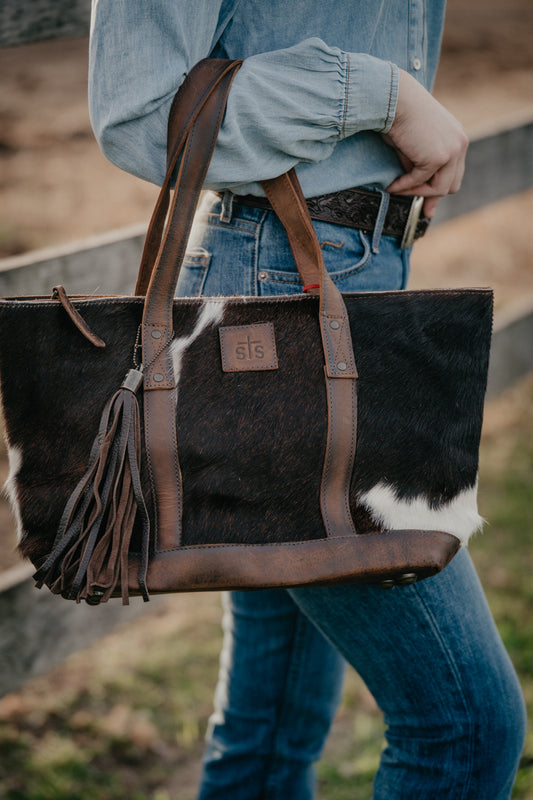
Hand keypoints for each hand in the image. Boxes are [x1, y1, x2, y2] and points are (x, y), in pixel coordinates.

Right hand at [384, 69, 468, 217]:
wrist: (393, 98)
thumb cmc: (398, 115)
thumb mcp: (414, 144)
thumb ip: (420, 166)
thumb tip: (414, 190)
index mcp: (457, 137)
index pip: (454, 172)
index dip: (440, 189)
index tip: (428, 207)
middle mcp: (460, 143)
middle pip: (452, 184)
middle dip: (434, 197)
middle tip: (422, 211)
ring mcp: (452, 151)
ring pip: (439, 189)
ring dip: (416, 193)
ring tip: (396, 189)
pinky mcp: (438, 157)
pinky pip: (420, 182)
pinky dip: (404, 187)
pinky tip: (391, 185)